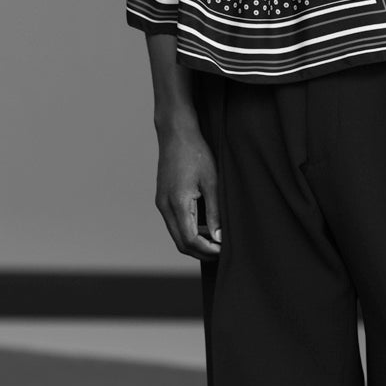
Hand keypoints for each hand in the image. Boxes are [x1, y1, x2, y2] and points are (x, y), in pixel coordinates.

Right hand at [155, 122, 222, 257]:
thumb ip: (215, 212)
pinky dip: (188, 231)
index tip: (224, 251)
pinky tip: (205, 228)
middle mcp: (164, 206)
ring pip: (176, 235)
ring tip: (216, 242)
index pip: (190, 240)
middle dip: (201, 252)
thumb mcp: (212, 182)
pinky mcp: (162, 199)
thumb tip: (219, 237)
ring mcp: (161, 203)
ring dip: (195, 243)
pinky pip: (174, 223)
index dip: (207, 250)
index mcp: (177, 203)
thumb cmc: (196, 153)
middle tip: (221, 252)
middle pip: (180, 243)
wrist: (176, 133)